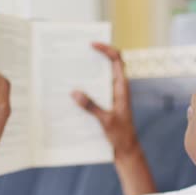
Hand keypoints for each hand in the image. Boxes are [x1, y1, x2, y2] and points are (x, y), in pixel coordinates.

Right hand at [71, 43, 138, 157]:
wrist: (126, 150)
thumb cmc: (121, 135)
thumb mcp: (106, 121)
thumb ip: (91, 106)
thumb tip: (74, 92)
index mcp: (122, 88)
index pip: (118, 60)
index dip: (107, 49)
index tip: (92, 44)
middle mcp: (117, 89)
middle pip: (107, 66)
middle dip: (92, 58)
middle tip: (75, 54)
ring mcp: (112, 96)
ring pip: (99, 79)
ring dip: (86, 74)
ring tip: (68, 71)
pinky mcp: (106, 105)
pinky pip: (94, 92)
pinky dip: (84, 89)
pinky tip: (70, 93)